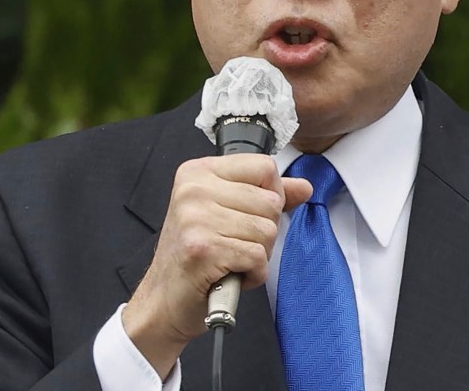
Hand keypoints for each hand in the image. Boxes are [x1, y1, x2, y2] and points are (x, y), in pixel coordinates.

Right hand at [122, 154, 311, 377]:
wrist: (164, 300)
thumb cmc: (195, 256)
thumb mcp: (227, 212)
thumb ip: (265, 195)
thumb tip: (304, 187)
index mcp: (198, 172)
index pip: (264, 166)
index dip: (271, 195)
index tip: (249, 214)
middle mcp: (193, 189)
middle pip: (271, 201)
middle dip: (264, 231)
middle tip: (233, 244)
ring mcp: (195, 218)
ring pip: (268, 231)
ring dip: (258, 255)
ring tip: (230, 259)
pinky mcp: (203, 248)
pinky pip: (258, 257)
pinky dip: (253, 274)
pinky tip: (231, 275)